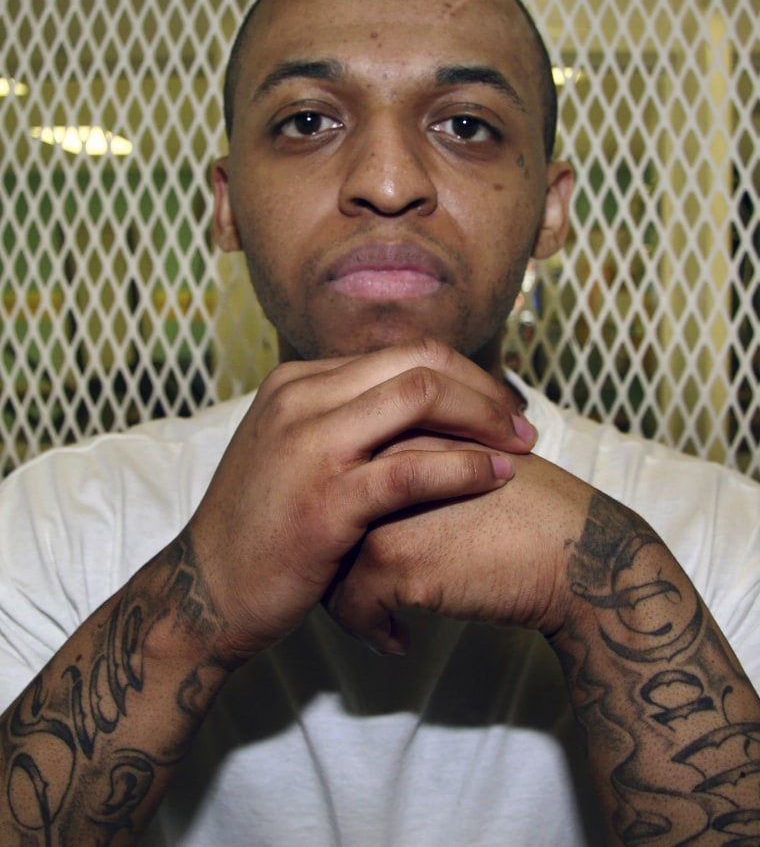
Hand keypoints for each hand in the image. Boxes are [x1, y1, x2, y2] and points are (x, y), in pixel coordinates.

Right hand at [185, 339, 536, 663]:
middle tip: (520, 424)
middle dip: (482, 389)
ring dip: (484, 418)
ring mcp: (310, 445)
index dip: (459, 374)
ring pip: (420, 397)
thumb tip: (403, 405)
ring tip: (521, 448)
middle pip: (418, 362)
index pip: (398, 353)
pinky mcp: (325, 499)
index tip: (494, 406)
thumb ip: (337, 419)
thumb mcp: (287, 451)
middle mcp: (301, 399)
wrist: (206, 592)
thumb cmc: (261, 527)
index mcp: (296, 382)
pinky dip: (465, 468)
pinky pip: (413, 469)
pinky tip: (497, 479)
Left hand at [324, 449, 592, 653]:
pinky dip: (369, 629)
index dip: (341, 513)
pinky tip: (397, 640)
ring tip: (372, 616)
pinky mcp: (393, 557)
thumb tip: (368, 492)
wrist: (578, 550)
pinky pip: (351, 606)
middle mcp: (379, 461)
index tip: (352, 543)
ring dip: (344, 599)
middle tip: (348, 584)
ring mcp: (381, 508)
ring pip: (327, 564)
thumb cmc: (532, 510)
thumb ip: (416, 462)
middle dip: (331, 556)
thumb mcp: (469, 460)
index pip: (338, 472)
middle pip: (323, 515)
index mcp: (399, 430)